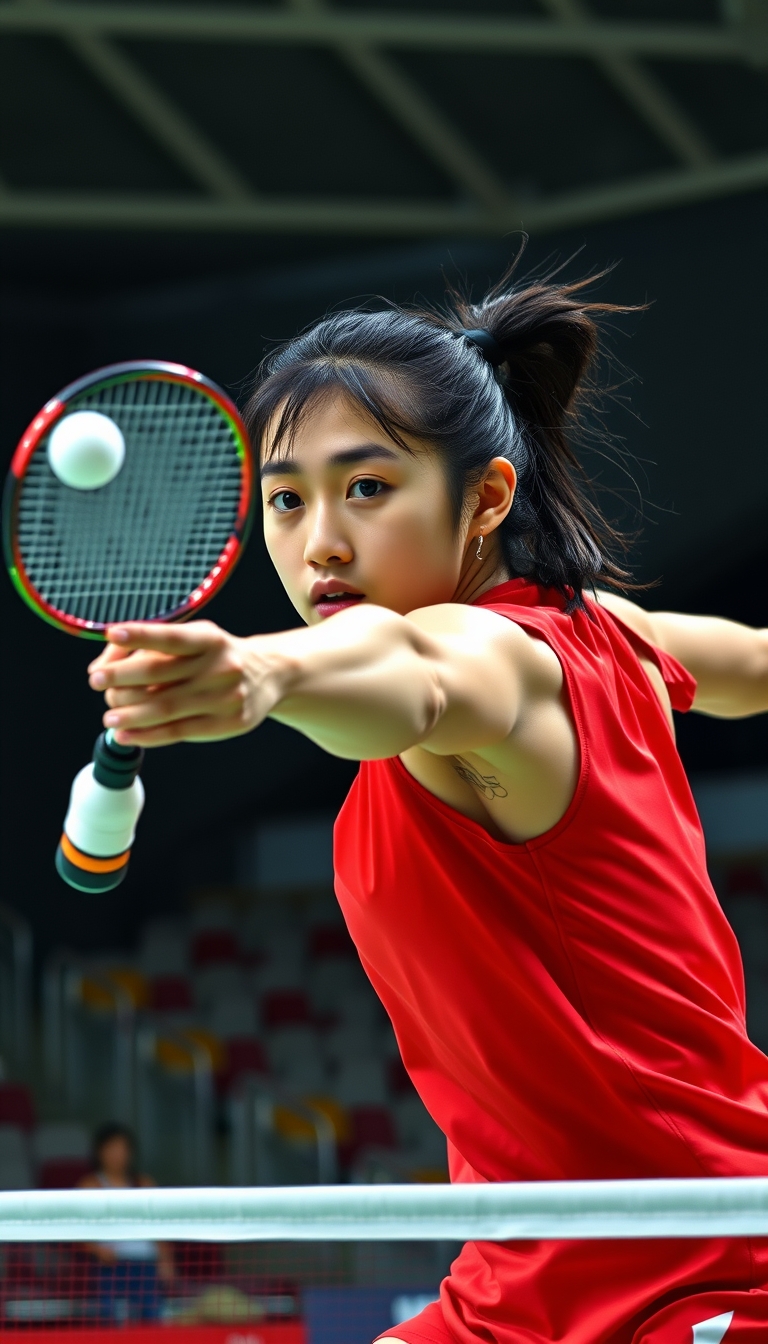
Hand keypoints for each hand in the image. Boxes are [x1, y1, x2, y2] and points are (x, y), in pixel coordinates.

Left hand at [87, 621, 278, 747]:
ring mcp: (225, 697)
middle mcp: (220, 666)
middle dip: (123, 678)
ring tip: (109, 717)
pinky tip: (126, 735)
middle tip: (97, 682)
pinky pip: (179, 731)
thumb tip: (102, 665)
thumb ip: (146, 646)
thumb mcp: (192, 639)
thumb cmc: (214, 656)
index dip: (142, 634)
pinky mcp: (227, 723)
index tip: (113, 634)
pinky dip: (148, 735)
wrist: (269, 675)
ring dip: (130, 713)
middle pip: (162, 674)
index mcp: (210, 638)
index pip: (172, 637)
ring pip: (166, 707)